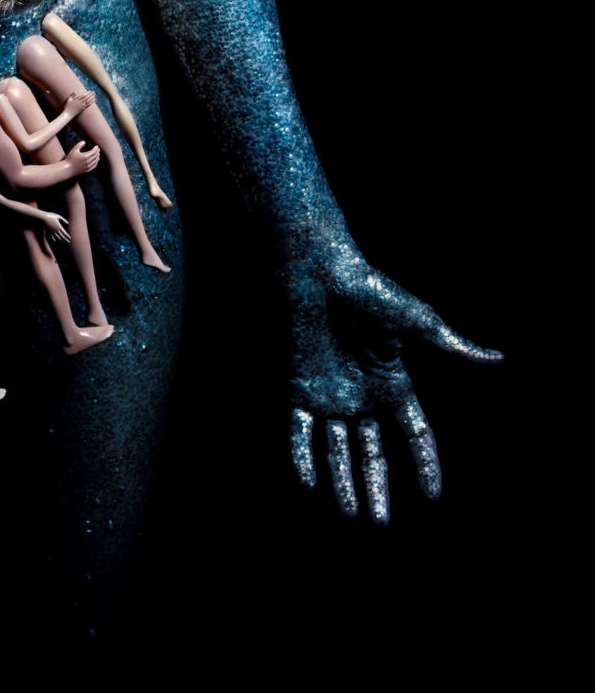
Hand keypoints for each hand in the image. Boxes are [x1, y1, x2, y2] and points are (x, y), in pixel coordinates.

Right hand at [37, 211, 69, 246]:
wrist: (43, 218)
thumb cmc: (51, 216)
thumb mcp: (58, 216)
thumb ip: (63, 220)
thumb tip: (67, 223)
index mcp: (59, 227)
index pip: (64, 233)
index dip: (67, 236)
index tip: (70, 238)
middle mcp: (56, 230)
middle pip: (62, 236)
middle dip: (65, 239)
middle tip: (69, 242)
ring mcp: (52, 231)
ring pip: (57, 236)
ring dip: (60, 238)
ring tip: (63, 240)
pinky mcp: (48, 231)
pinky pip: (51, 236)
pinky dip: (54, 238)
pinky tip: (55, 240)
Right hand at [57, 89, 95, 126]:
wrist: (68, 114)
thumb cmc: (67, 106)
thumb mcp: (68, 100)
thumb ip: (72, 95)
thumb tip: (75, 91)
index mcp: (77, 100)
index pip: (83, 96)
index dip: (87, 93)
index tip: (90, 91)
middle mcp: (80, 103)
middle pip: (87, 98)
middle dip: (91, 95)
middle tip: (94, 92)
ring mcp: (81, 106)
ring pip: (88, 102)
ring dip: (92, 98)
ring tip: (94, 95)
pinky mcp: (82, 109)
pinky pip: (88, 105)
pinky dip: (91, 102)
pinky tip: (93, 100)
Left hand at [284, 244, 500, 523]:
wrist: (320, 271)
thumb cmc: (369, 288)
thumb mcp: (417, 319)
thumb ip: (452, 346)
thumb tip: (498, 357)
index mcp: (393, 383)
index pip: (414, 435)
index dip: (425, 464)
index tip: (433, 497)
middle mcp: (362, 395)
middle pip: (373, 453)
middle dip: (377, 487)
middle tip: (380, 525)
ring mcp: (330, 394)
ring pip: (337, 450)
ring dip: (342, 483)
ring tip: (351, 515)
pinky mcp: (300, 386)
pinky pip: (298, 431)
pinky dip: (302, 456)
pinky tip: (308, 484)